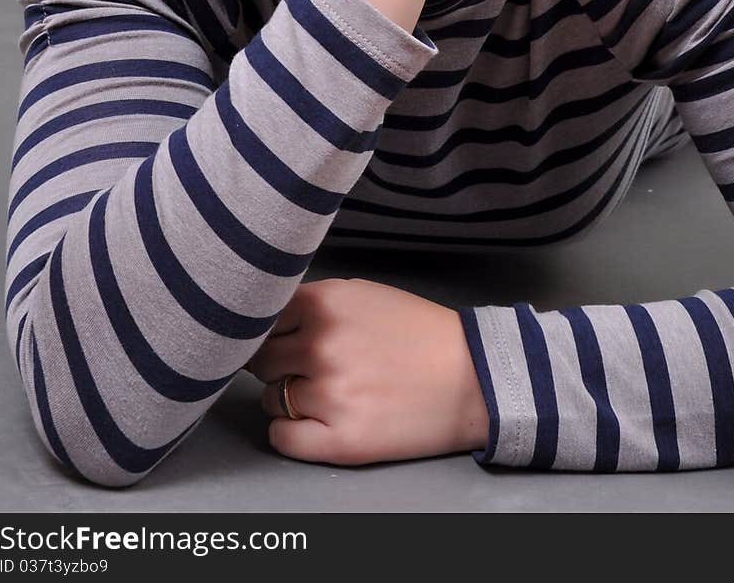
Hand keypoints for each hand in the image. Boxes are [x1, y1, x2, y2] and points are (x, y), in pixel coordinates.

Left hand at [247, 278, 489, 465]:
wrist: (471, 376)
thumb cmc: (418, 333)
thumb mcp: (364, 293)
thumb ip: (316, 302)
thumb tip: (270, 318)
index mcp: (326, 303)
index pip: (263, 317)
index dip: (272, 329)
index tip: (285, 338)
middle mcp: (321, 345)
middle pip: (262, 358)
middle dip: (279, 363)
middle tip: (307, 368)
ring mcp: (329, 394)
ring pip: (271, 397)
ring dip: (289, 397)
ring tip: (327, 393)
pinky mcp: (339, 440)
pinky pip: (281, 436)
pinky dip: (291, 432)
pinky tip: (317, 422)